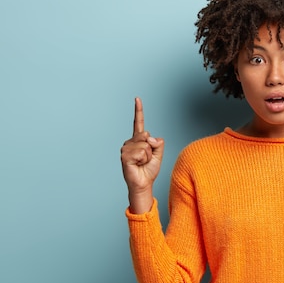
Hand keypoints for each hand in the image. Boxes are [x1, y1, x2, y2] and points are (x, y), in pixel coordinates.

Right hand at [120, 97, 164, 212]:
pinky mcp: (124, 156)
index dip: (138, 110)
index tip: (137, 98)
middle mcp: (130, 142)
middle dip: (151, 148)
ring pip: (145, 145)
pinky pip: (141, 152)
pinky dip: (143, 159)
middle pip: (146, 135)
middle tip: (146, 159)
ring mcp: (126, 148)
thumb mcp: (158, 154)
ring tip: (141, 163)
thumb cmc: (149, 170)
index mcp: (138, 139)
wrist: (144, 183)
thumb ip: (158, 143)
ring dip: (148, 156)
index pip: (138, 122)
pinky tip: (137, 164)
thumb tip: (150, 137)